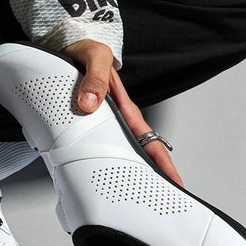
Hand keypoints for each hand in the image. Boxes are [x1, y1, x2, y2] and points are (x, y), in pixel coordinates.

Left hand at [60, 38, 184, 187]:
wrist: (69, 42)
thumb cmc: (85, 49)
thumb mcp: (94, 58)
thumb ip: (94, 79)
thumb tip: (90, 104)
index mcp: (125, 108)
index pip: (151, 142)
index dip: (164, 165)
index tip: (175, 185)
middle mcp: (119, 119)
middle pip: (141, 154)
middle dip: (152, 179)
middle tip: (158, 203)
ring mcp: (106, 122)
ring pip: (122, 153)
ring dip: (130, 174)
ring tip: (133, 200)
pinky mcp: (91, 121)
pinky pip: (101, 146)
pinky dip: (106, 163)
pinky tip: (103, 177)